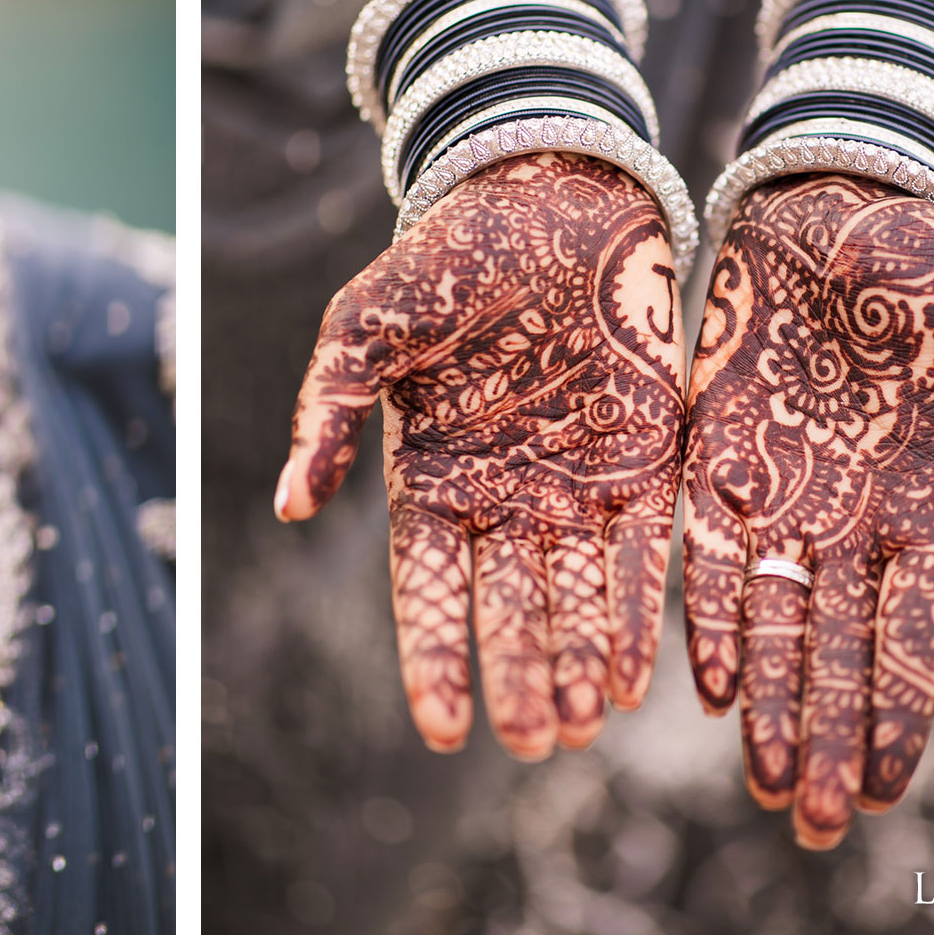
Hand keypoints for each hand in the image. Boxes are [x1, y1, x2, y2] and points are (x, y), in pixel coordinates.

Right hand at [277, 154, 684, 756]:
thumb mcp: (365, 324)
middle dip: (522, 679)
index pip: (430, 586)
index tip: (442, 730)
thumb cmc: (446, 255)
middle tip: (537, 744)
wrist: (549, 190)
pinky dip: (642, 608)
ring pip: (579, 594)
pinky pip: (645, 546)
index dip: (435, 657)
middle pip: (511, 608)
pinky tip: (642, 670)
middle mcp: (504, 492)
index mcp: (430, 474)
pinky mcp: (646, 454)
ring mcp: (577, 478)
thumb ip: (326, 409)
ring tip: (583, 728)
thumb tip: (287, 506)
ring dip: (581, 662)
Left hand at [683, 174, 933, 847]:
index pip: (913, 631)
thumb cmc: (932, 263)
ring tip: (762, 786)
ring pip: (770, 618)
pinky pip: (706, 548)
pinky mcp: (714, 452)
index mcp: (929, 502)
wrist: (832, 202)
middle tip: (808, 825)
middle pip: (834, 647)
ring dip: (767, 702)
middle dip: (823, 734)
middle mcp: (849, 516)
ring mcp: (780, 489)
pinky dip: (708, 615)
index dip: (898, 708)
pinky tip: (706, 684)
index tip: (885, 789)